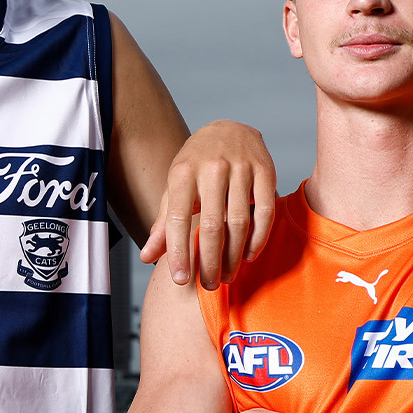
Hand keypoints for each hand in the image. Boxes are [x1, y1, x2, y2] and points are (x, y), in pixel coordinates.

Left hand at [140, 120, 275, 288]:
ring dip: (234, 256)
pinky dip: (258, 238)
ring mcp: (241, 168)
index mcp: (183, 172)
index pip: (177, 219)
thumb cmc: (197, 165)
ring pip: (239, 222)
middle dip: (209, 262)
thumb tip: (146, 257)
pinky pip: (265, 212)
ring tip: (227, 276)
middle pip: (211, 226)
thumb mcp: (175, 187)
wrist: (229, 128)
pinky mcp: (265, 170)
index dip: (178, 252)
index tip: (180, 280)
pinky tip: (249, 255)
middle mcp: (211, 168)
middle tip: (209, 284)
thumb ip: (163, 224)